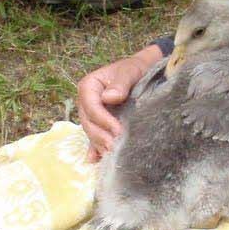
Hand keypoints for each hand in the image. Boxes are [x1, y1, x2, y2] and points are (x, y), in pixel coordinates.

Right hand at [77, 44, 163, 161]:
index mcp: (88, 87)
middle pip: (89, 123)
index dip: (103, 120)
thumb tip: (109, 97)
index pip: (91, 107)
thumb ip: (121, 83)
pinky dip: (95, 149)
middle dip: (101, 136)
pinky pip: (94, 137)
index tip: (118, 130)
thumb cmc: (135, 69)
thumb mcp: (129, 71)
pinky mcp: (99, 123)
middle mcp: (86, 102)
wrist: (142, 72)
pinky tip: (95, 160)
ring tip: (111, 155)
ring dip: (100, 144)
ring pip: (91, 132)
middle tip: (115, 148)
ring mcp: (91, 114)